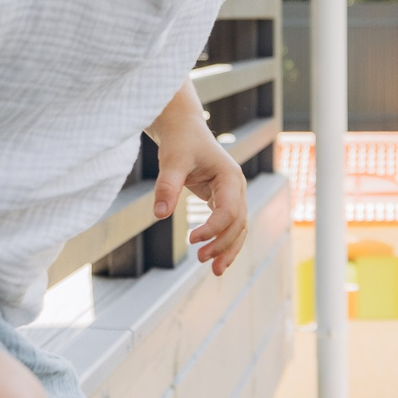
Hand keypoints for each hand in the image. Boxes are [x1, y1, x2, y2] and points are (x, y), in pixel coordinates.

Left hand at [149, 92, 248, 274]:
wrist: (184, 127)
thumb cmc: (180, 141)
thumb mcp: (172, 161)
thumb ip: (167, 187)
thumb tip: (159, 215)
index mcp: (230, 177)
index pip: (229, 210)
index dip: (213, 228)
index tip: (192, 240)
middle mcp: (237, 187)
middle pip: (238, 223)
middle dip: (222, 244)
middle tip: (201, 259)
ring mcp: (233, 194)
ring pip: (239, 228)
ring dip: (228, 249)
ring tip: (214, 270)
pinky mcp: (223, 199)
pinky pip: (230, 224)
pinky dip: (224, 241)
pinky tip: (215, 258)